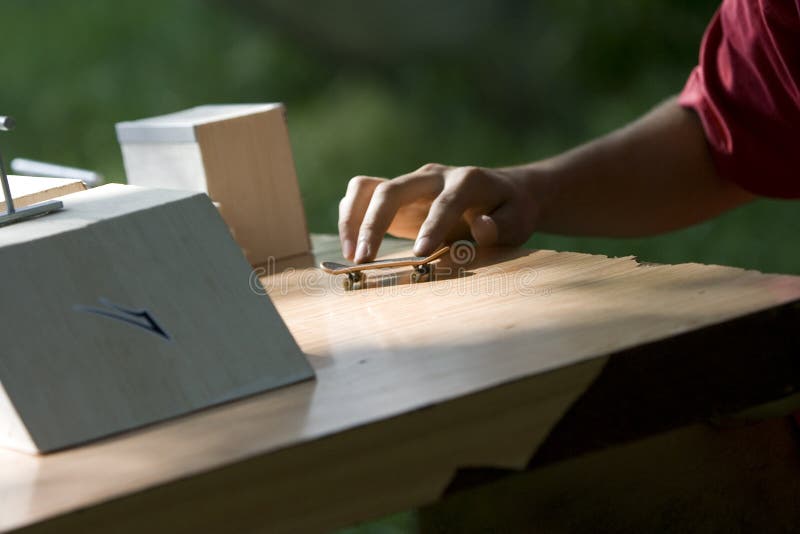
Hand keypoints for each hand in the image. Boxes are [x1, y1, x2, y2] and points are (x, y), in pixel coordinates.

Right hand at [338, 163, 540, 262]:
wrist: (503, 193)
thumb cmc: (512, 211)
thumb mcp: (518, 220)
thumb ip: (501, 225)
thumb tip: (481, 226)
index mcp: (466, 181)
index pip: (443, 202)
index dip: (431, 227)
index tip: (419, 256)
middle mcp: (432, 176)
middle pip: (392, 190)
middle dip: (373, 224)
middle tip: (364, 259)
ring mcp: (410, 183)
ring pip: (367, 188)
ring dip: (353, 219)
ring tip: (352, 256)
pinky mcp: (396, 196)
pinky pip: (362, 196)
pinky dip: (350, 218)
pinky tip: (351, 248)